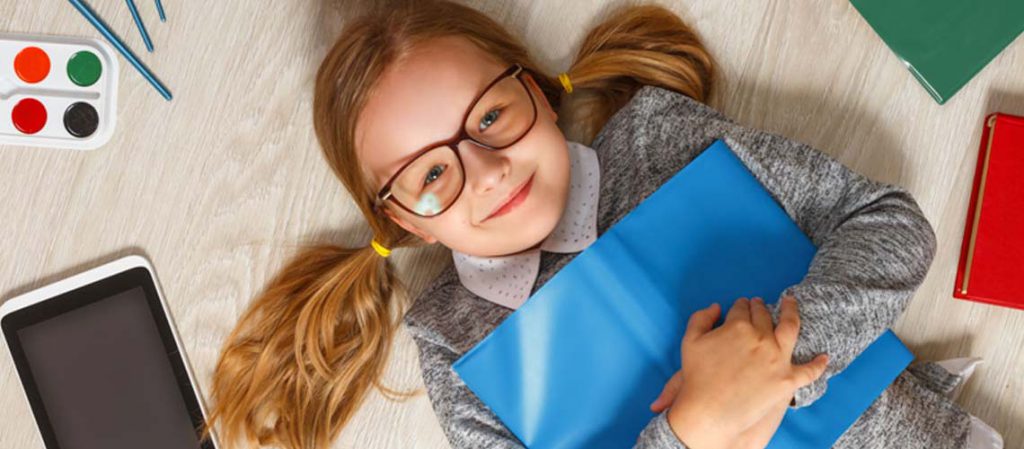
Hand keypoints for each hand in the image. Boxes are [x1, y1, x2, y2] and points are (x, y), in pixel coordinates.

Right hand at [651, 295, 827, 448]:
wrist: (710, 411)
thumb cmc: (698, 377)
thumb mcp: (690, 341)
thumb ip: (701, 318)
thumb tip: (716, 307)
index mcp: (738, 326)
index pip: (742, 308)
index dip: (741, 305)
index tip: (742, 305)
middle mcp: (762, 338)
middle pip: (764, 316)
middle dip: (760, 307)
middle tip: (760, 304)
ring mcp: (778, 359)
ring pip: (791, 328)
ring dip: (791, 313)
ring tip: (791, 305)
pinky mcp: (787, 380)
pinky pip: (809, 371)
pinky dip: (818, 364)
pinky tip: (824, 357)